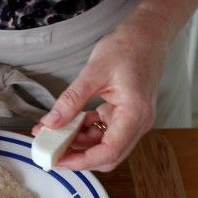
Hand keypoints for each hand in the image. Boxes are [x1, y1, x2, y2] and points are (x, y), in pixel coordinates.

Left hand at [32, 20, 168, 171]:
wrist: (147, 35)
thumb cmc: (127, 47)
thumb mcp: (93, 72)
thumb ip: (71, 100)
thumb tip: (50, 123)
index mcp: (135, 113)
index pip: (109, 152)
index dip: (82, 162)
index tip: (58, 161)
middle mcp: (138, 123)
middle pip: (108, 156)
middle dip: (78, 157)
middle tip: (52, 151)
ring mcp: (134, 121)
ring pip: (104, 147)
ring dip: (79, 145)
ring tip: (54, 135)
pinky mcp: (126, 116)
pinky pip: (105, 134)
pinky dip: (86, 133)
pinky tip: (69, 125)